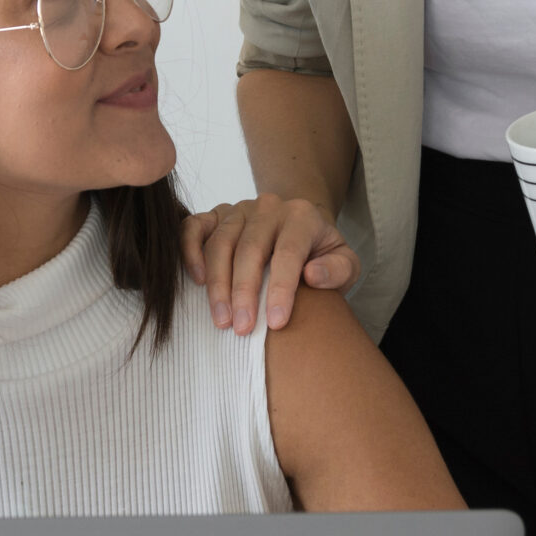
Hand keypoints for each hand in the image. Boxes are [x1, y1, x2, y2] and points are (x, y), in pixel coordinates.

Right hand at [181, 194, 359, 334]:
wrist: (298, 228)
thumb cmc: (319, 254)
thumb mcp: (345, 263)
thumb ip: (339, 270)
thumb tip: (312, 275)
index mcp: (302, 216)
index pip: (288, 252)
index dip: (281, 288)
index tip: (276, 322)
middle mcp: (268, 207)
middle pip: (250, 248)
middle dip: (244, 291)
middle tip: (242, 328)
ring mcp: (238, 209)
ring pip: (220, 242)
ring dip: (218, 283)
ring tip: (222, 319)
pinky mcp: (215, 214)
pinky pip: (193, 226)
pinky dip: (190, 251)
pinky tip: (198, 281)